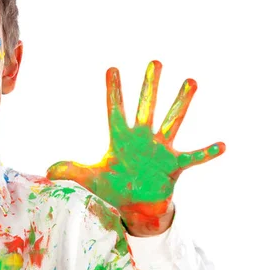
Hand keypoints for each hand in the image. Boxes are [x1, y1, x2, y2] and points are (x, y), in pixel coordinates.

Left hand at [46, 60, 224, 232]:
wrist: (134, 208)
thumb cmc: (113, 189)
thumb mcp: (89, 179)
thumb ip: (70, 171)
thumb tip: (46, 171)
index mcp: (120, 140)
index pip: (115, 110)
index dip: (114, 91)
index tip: (111, 68)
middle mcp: (142, 139)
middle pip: (146, 107)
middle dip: (150, 85)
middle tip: (155, 61)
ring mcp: (160, 150)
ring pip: (172, 121)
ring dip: (182, 103)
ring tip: (190, 81)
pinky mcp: (174, 166)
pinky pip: (193, 157)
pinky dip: (207, 152)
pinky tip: (222, 144)